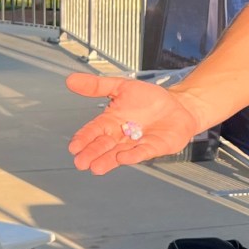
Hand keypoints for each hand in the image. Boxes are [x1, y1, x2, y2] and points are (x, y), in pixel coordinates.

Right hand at [65, 72, 202, 172]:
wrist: (178, 105)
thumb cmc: (149, 99)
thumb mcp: (121, 86)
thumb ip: (97, 86)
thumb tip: (70, 80)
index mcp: (111, 122)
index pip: (94, 131)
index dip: (84, 138)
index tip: (74, 146)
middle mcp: (121, 135)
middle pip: (103, 146)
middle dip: (92, 153)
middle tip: (81, 162)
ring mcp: (137, 143)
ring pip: (119, 153)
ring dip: (107, 161)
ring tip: (96, 168)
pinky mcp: (154, 147)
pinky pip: (142, 152)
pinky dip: (133, 156)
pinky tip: (122, 158)